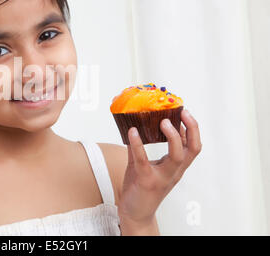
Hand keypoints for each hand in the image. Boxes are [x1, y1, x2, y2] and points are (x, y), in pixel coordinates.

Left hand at [117, 109, 201, 224]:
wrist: (135, 213)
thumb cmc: (140, 188)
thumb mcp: (145, 165)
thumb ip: (141, 148)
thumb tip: (134, 127)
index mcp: (176, 167)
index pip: (193, 146)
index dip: (192, 128)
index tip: (185, 112)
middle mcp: (174, 172)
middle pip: (193, 149)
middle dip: (191, 129)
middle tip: (182, 112)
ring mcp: (162, 177)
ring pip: (177, 156)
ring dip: (173, 137)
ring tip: (162, 121)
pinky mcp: (146, 181)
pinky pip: (143, 160)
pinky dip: (137, 144)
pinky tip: (132, 132)